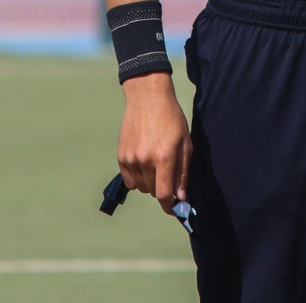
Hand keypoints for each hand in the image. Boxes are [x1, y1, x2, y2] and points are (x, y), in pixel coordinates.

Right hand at [117, 72, 192, 214]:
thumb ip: (183, 173)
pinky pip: (129, 180)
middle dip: (162, 187)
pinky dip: (137, 177)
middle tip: (168, 171)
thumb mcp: (185, 143)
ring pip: (141, 186)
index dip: (169, 206)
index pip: (164, 194)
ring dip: (149, 181)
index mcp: (164, 158)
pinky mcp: (121, 156)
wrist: (147, 98)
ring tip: (155, 162)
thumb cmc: (171, 119)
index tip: (173, 208)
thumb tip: (181, 198)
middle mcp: (145, 160)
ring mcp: (131, 158)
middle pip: (153, 191)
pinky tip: (143, 161)